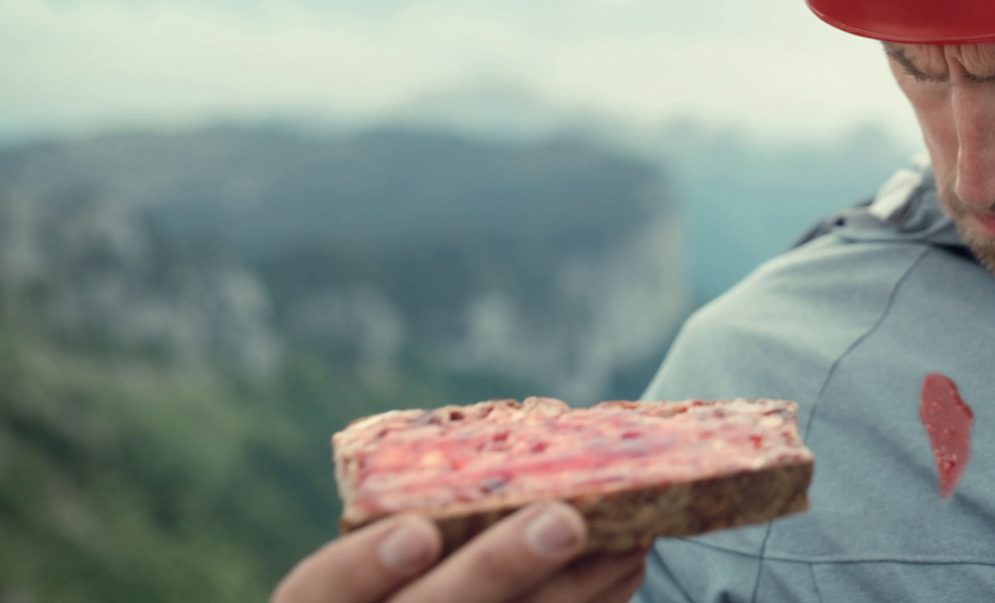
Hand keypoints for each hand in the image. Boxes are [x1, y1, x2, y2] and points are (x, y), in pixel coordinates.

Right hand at [272, 502, 646, 602]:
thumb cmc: (390, 582)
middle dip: (498, 569)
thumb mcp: (369, 560)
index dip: (363, 565)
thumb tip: (513, 450)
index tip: (417, 533)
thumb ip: (413, 518)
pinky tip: (623, 573)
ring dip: (573, 591)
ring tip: (627, 538)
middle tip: (563, 521)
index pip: (323, 590)